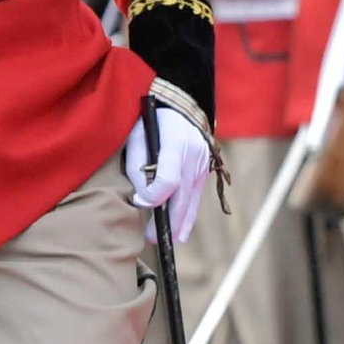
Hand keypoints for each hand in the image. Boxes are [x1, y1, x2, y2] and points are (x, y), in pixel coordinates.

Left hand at [122, 102, 212, 243]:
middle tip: (151, 238)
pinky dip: (189, 215)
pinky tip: (182, 233)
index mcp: (178, 143)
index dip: (153, 196)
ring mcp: (204, 163)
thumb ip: (139, 168)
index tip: (138, 201)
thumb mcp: (138, 137)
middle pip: (183, 195)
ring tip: (167, 241)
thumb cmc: (152, 120)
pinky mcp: (205, 170)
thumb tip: (141, 199)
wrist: (181, 102)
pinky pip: (196, 196)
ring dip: (180, 223)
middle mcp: (195, 155)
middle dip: (167, 220)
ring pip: (192, 199)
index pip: (169, 179)